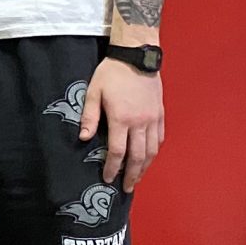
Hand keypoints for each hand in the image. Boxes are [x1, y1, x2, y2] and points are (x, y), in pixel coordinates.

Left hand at [80, 57, 164, 192]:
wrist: (137, 56)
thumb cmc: (112, 73)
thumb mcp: (94, 92)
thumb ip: (90, 116)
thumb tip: (85, 138)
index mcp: (122, 118)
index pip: (118, 151)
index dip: (113, 167)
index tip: (108, 178)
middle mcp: (140, 122)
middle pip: (137, 156)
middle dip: (131, 175)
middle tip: (126, 187)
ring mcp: (153, 119)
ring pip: (152, 150)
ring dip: (145, 167)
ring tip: (137, 178)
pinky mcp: (160, 114)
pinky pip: (160, 138)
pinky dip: (155, 151)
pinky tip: (149, 158)